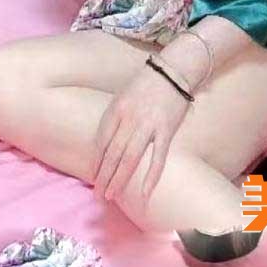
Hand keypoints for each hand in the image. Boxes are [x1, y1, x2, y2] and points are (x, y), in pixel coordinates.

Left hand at [91, 60, 190, 202]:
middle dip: (104, 176)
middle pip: (113, 153)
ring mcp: (148, 124)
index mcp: (117, 108)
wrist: (173, 71)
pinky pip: (158, 157)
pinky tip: (144, 193)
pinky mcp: (166, 130)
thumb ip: (115, 117)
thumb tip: (106, 143)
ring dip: (119, 179)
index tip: (93, 176)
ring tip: (111, 195)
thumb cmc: (146, 84)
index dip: (96, 160)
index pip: (102, 140)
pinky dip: (151, 176)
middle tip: (98, 195)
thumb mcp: (123, 96)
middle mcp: (130, 118)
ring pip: (130, 158)